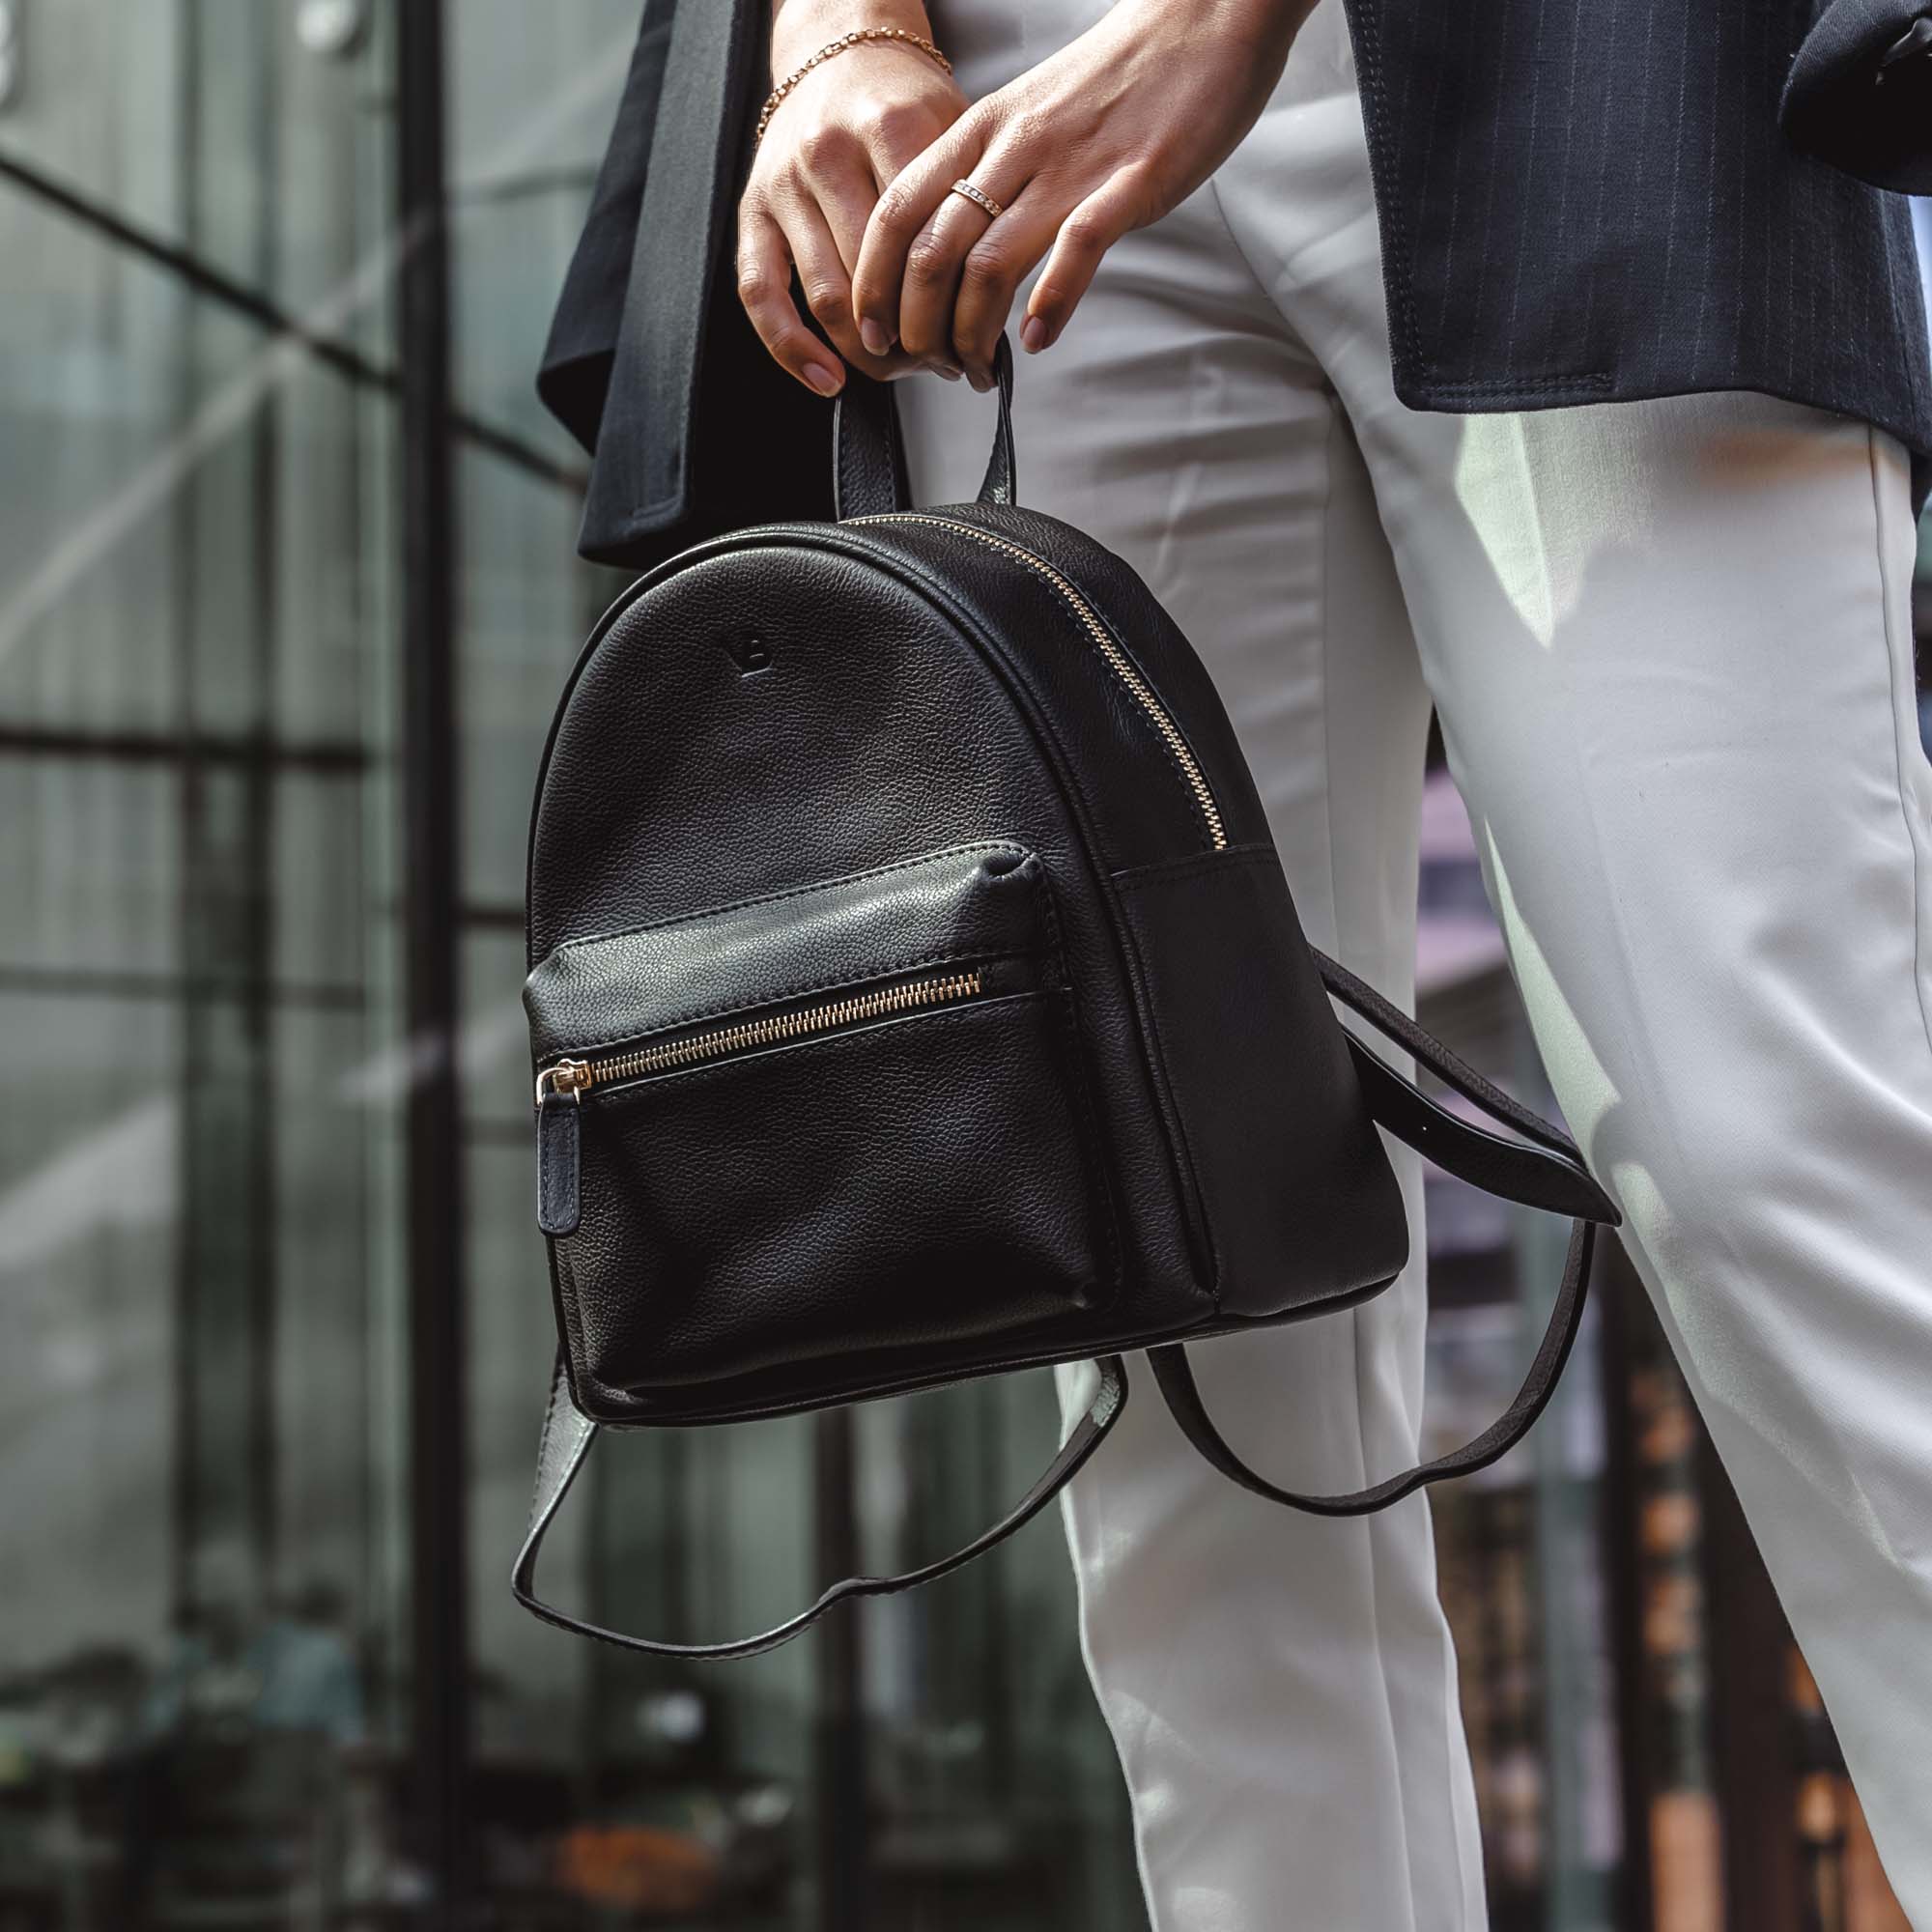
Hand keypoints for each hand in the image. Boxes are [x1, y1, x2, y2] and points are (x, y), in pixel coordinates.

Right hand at [737, 4, 970, 395]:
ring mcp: (785, 183)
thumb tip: (991, 306)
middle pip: (875, 276)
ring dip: (865, 349)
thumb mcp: (954, 131)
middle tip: (939, 362)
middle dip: (911, 336)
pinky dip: (792, 348)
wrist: (840, 54)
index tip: (971, 339)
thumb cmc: (905, 104)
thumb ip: (969, 203)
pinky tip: (828, 380)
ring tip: (898, 366)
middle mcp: (830, 153)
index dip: (950, 305)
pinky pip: (760, 293)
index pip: (924, 243)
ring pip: (826, 293)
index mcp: (890, 126)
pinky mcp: (752, 208)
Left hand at [850, 0, 1312, 384]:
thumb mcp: (1032, 114)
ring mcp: (1072, 166)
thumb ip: (994, 173)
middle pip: (931, 250)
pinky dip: (1049, 303)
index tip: (873, 331)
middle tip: (928, 366)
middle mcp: (1016, 147)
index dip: (874, 283)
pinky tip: (1036, 339)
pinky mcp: (1132, 182)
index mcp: (984, 129)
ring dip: (972, 333)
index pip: (898, 212)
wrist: (1207, 17)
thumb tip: (960, 246)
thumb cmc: (1122, 76)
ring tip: (979, 370)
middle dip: (917, 326)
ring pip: (987, 262)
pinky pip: (1076, 249)